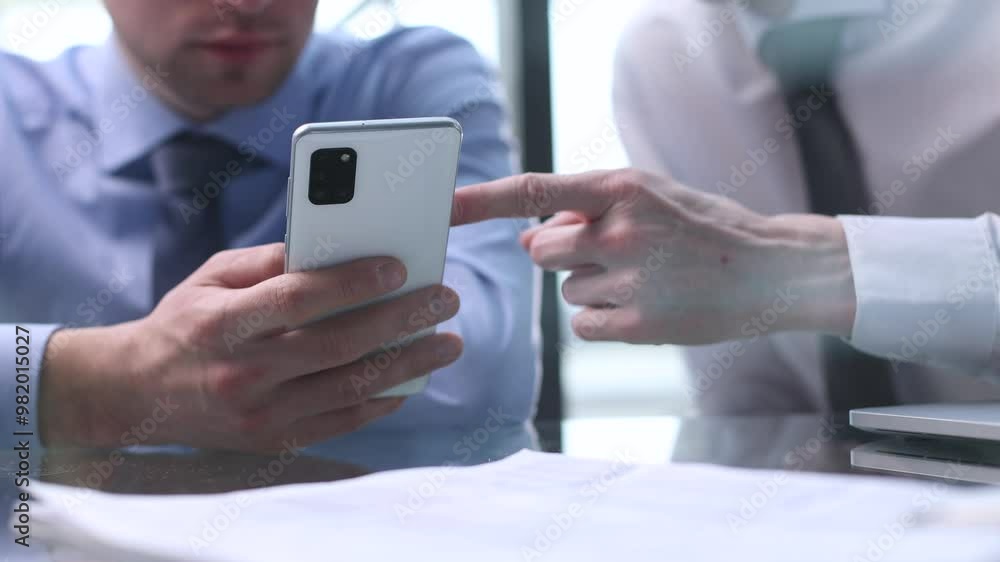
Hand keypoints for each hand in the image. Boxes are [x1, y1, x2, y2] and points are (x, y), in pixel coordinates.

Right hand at [40, 243, 462, 450]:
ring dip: (407, 364)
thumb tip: (337, 243)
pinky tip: (410, 380)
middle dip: (399, 320)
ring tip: (447, 343)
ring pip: (349, 387)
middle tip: (444, 301)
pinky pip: (341, 421)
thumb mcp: (213, 277)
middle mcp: (244, 371)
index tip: (398, 266)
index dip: (351, 283)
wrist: (139, 393)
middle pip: (337, 345)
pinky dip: (380, 400)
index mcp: (224, 322)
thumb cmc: (186, 322)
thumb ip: (272, 262)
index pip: (297, 299)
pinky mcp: (274, 440)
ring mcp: (261, 413)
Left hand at [452, 169, 855, 343]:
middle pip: (542, 250)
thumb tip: (525, 239)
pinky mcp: (639, 324)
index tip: (444, 205)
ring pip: (567, 291)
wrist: (772, 270)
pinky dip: (604, 319)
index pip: (534, 191)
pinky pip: (583, 325)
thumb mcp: (650, 198)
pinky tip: (646, 307)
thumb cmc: (704, 229)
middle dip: (562, 254)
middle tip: (611, 252)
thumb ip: (586, 211)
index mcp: (623, 187)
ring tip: (647, 278)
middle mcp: (622, 230)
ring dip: (593, 287)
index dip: (482, 199)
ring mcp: (631, 279)